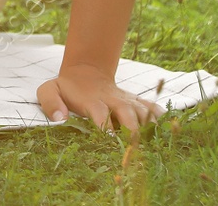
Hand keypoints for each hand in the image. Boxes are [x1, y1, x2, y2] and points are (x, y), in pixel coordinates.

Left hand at [38, 64, 164, 132]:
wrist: (85, 73)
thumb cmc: (66, 89)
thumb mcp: (49, 91)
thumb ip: (50, 102)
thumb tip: (60, 118)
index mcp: (92, 100)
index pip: (100, 113)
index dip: (105, 126)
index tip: (109, 139)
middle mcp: (112, 100)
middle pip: (126, 112)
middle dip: (133, 127)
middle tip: (137, 144)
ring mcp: (126, 99)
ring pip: (142, 109)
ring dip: (149, 124)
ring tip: (156, 140)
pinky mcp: (135, 101)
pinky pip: (151, 106)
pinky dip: (160, 114)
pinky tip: (168, 124)